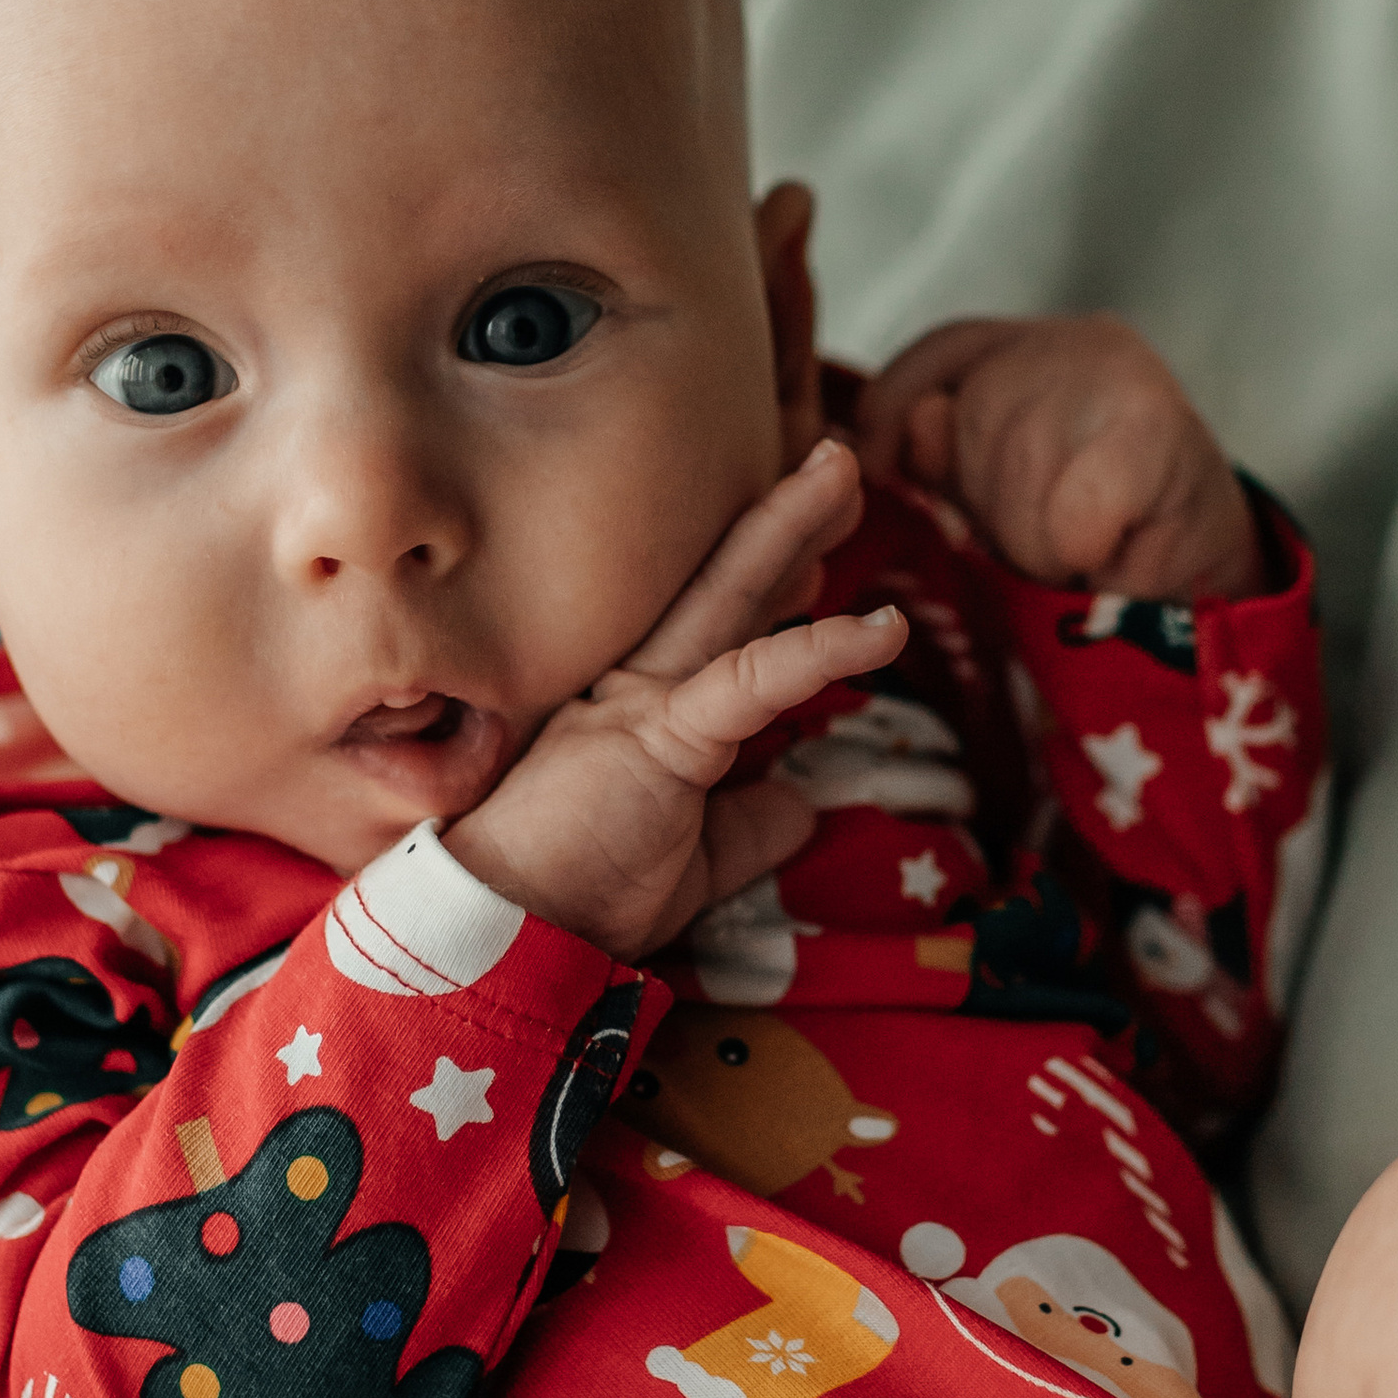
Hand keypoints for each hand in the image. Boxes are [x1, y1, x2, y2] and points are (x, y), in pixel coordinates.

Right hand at [444, 437, 904, 952]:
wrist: (512, 936)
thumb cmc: (583, 896)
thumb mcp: (694, 861)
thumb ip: (747, 824)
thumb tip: (802, 804)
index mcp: (642, 709)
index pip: (719, 629)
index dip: (772, 581)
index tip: (820, 549)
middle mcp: (636, 684)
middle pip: (724, 584)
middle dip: (781, 520)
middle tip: (832, 461)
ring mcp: (643, 700)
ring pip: (730, 596)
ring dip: (790, 529)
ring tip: (842, 472)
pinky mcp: (658, 734)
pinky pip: (753, 680)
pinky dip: (822, 651)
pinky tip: (885, 630)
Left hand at [856, 315, 1263, 601]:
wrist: (1209, 572)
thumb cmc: (1096, 537)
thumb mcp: (1000, 494)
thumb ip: (943, 460)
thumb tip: (892, 433)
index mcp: (1030, 347)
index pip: (937, 355)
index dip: (893, 409)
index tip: (872, 467)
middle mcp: (1077, 342)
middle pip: (974, 419)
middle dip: (993, 506)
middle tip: (1046, 543)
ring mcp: (1125, 376)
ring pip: (1021, 473)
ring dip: (1038, 544)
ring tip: (1080, 552)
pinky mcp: (1161, 429)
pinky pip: (1074, 514)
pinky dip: (1080, 552)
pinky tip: (1104, 558)